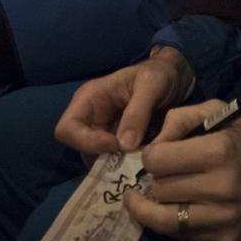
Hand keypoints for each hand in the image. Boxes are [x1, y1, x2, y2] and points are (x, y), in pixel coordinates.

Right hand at [54, 47, 194, 155]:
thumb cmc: (159, 74)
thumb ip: (138, 112)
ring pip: (97, 161)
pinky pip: (114, 162)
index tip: (116, 145)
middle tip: (133, 158)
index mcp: (89, 99)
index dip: (86, 142)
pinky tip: (145, 161)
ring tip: (142, 159)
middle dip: (105, 158)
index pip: (66, 129)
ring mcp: (103, 132)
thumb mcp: (152, 85)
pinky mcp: (117, 144)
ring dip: (118, 165)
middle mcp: (90, 118)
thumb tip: (124, 145)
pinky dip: (127, 166)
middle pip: (81, 149)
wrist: (174, 78)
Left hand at [123, 99, 240, 240]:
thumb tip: (149, 146)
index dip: (150, 155)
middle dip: (153, 180)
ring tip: (143, 198)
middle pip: (159, 189)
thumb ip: (179, 119)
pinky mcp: (226, 238)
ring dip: (151, 207)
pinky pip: (181, 236)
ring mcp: (224, 217)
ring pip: (163, 219)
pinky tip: (168, 210)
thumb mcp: (219, 112)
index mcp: (219, 151)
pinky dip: (167, 223)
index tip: (157, 154)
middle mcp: (222, 187)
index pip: (157, 160)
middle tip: (159, 175)